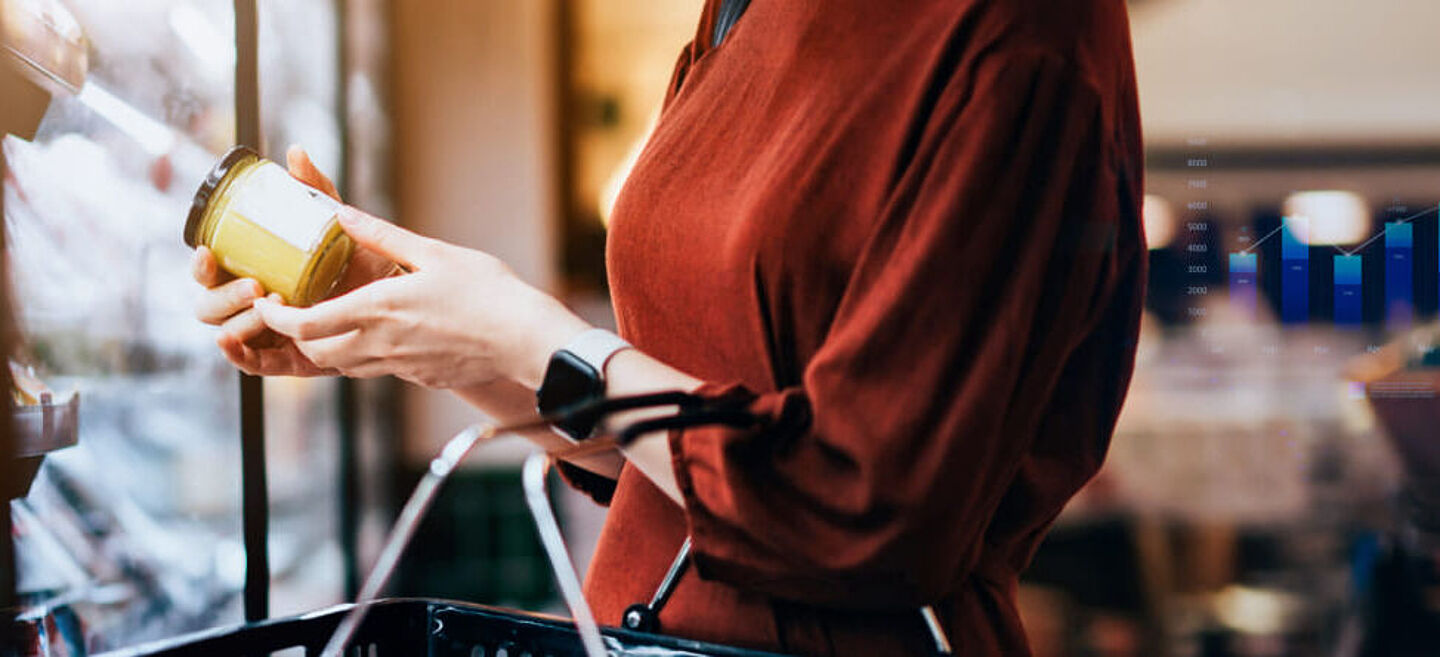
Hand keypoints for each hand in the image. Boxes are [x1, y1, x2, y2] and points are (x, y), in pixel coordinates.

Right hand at [191, 146, 395, 375]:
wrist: (399, 298)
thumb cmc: (360, 261)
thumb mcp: (337, 226)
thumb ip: (316, 192)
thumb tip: (296, 154)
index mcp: (254, 271)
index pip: (212, 271)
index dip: (201, 264)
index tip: (207, 250)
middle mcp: (254, 304)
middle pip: (210, 305)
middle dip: (223, 295)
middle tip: (255, 285)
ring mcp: (269, 333)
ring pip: (230, 332)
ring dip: (240, 320)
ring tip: (269, 306)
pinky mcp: (289, 359)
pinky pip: (256, 364)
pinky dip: (239, 356)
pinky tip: (234, 343)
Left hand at [252, 208, 590, 388]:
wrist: (525, 340)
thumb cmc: (487, 292)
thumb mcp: (433, 253)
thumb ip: (383, 235)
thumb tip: (342, 213)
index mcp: (377, 310)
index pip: (304, 326)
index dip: (274, 318)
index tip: (266, 302)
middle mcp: (381, 344)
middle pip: (316, 353)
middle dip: (296, 336)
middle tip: (294, 311)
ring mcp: (400, 366)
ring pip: (344, 366)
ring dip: (328, 347)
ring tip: (332, 321)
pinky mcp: (420, 376)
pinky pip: (378, 370)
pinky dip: (364, 355)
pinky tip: (382, 334)